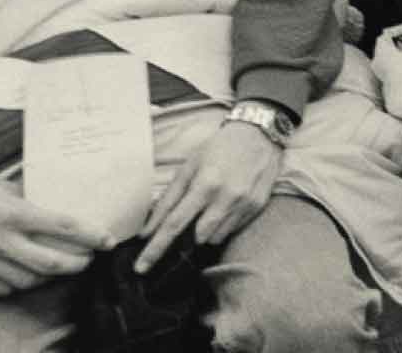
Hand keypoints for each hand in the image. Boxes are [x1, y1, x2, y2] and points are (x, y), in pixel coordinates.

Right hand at [0, 143, 108, 294]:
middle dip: (79, 264)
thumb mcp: (6, 187)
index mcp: (11, 213)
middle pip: (51, 263)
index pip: (62, 226)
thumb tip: (62, 207)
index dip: (90, 236)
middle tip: (89, 258)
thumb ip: (32, 202)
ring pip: (30, 280)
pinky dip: (23, 284)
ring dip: (52, 277)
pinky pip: (4, 288)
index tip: (108, 240)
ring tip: (64, 267)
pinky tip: (33, 275)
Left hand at [136, 120, 281, 272]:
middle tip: (191, 218)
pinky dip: (224, 224)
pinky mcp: (257, 207)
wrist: (260, 133)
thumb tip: (147, 230)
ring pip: (216, 237)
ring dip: (208, 230)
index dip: (155, 248)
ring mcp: (244, 204)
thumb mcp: (188, 167)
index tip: (141, 267)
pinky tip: (227, 204)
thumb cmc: (219, 147)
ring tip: (212, 206)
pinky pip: (233, 230)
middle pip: (198, 237)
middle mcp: (226, 198)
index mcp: (205, 184)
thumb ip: (168, 199)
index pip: (174, 224)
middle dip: (189, 235)